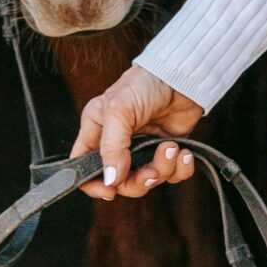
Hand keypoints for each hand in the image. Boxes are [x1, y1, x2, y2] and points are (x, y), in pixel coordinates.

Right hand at [68, 64, 205, 200]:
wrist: (182, 76)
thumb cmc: (144, 84)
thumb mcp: (119, 110)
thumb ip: (112, 147)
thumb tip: (110, 180)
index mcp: (97, 131)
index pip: (83, 167)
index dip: (93, 184)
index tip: (110, 190)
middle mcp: (117, 143)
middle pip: (119, 182)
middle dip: (138, 180)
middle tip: (151, 171)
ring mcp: (143, 149)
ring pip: (147, 180)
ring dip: (162, 170)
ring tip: (171, 148)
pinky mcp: (166, 152)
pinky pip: (173, 175)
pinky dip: (180, 169)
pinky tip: (183, 153)